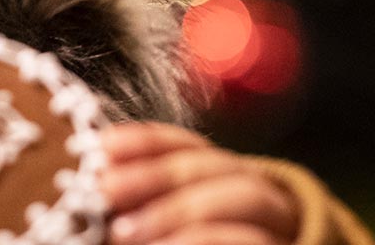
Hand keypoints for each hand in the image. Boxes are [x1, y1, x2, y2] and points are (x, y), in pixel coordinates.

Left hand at [99, 122, 298, 244]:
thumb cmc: (214, 244)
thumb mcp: (175, 223)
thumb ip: (143, 210)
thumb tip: (94, 190)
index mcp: (227, 180)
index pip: (189, 145)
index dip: (147, 140)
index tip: (103, 145)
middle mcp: (261, 193)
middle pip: (215, 165)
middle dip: (156, 173)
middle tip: (105, 188)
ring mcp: (280, 224)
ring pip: (245, 196)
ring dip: (179, 211)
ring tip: (124, 232)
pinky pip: (254, 240)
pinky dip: (204, 242)